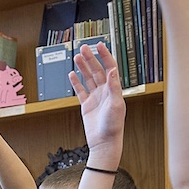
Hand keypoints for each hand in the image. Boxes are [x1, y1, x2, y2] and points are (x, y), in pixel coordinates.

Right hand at [70, 43, 124, 165]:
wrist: (104, 142)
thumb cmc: (113, 126)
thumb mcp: (116, 105)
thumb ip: (114, 87)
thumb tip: (112, 71)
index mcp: (114, 90)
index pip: (109, 68)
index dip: (105, 56)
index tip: (99, 46)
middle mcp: (105, 92)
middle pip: (97, 70)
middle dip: (91, 58)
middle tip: (83, 48)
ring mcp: (95, 98)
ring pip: (88, 78)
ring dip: (83, 67)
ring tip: (77, 57)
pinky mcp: (87, 105)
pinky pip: (81, 90)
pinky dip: (76, 82)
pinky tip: (72, 74)